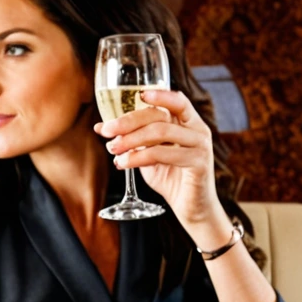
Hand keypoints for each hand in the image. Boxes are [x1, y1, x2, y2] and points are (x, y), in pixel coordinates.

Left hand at [94, 89, 230, 240]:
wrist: (189, 208)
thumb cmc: (169, 177)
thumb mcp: (147, 155)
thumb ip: (130, 139)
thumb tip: (101, 127)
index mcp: (188, 122)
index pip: (176, 100)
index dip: (159, 94)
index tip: (138, 94)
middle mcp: (198, 129)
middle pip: (161, 116)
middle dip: (129, 121)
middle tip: (107, 131)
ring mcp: (200, 145)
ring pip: (161, 132)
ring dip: (131, 139)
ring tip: (112, 149)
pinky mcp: (199, 163)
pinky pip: (164, 153)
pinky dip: (140, 157)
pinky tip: (124, 162)